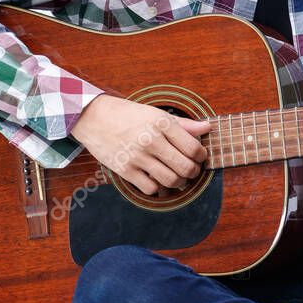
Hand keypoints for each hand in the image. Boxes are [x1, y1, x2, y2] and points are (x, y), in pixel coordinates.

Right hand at [70, 94, 211, 194]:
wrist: (94, 118)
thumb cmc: (129, 115)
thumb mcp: (156, 114)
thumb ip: (183, 124)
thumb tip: (207, 128)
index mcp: (162, 123)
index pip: (193, 148)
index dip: (201, 156)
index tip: (199, 156)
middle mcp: (151, 140)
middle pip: (185, 167)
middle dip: (194, 172)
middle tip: (192, 170)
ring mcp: (137, 157)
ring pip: (171, 180)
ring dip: (180, 182)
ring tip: (179, 177)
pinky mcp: (125, 170)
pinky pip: (151, 188)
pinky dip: (158, 187)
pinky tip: (158, 178)